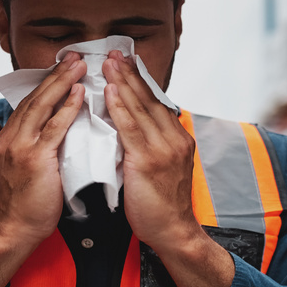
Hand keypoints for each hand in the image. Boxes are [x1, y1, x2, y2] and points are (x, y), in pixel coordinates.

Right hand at [0, 52, 86, 246]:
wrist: (15, 230)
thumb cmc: (26, 204)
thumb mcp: (27, 168)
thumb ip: (38, 146)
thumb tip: (59, 130)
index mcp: (8, 139)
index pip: (29, 103)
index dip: (47, 83)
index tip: (64, 67)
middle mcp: (10, 138)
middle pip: (34, 98)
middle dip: (55, 74)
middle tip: (74, 56)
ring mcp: (20, 148)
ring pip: (42, 106)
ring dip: (63, 82)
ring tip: (80, 66)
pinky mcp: (35, 159)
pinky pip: (53, 128)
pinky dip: (67, 108)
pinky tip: (79, 94)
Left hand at [103, 51, 233, 286]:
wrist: (174, 233)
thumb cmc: (161, 206)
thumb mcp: (161, 168)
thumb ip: (149, 146)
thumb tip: (129, 128)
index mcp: (178, 138)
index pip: (156, 102)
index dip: (140, 81)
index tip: (126, 62)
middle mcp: (175, 138)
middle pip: (149, 99)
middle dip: (130, 74)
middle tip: (114, 52)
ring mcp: (164, 149)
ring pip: (140, 109)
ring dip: (123, 83)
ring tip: (109, 63)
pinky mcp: (149, 162)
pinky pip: (131, 129)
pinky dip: (121, 108)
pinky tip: (111, 92)